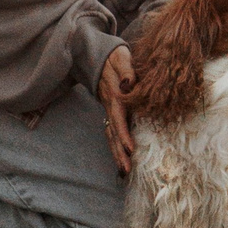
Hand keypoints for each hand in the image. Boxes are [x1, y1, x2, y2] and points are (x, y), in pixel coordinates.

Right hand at [99, 46, 135, 174]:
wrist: (97, 55)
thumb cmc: (114, 56)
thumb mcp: (122, 57)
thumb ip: (126, 70)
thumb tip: (127, 85)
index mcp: (114, 95)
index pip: (118, 117)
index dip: (123, 133)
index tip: (130, 149)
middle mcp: (110, 106)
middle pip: (112, 132)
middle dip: (118, 152)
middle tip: (126, 170)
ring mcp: (109, 110)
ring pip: (110, 135)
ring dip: (116, 153)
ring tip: (124, 172)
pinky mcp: (111, 111)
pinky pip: (111, 131)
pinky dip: (115, 146)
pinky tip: (121, 158)